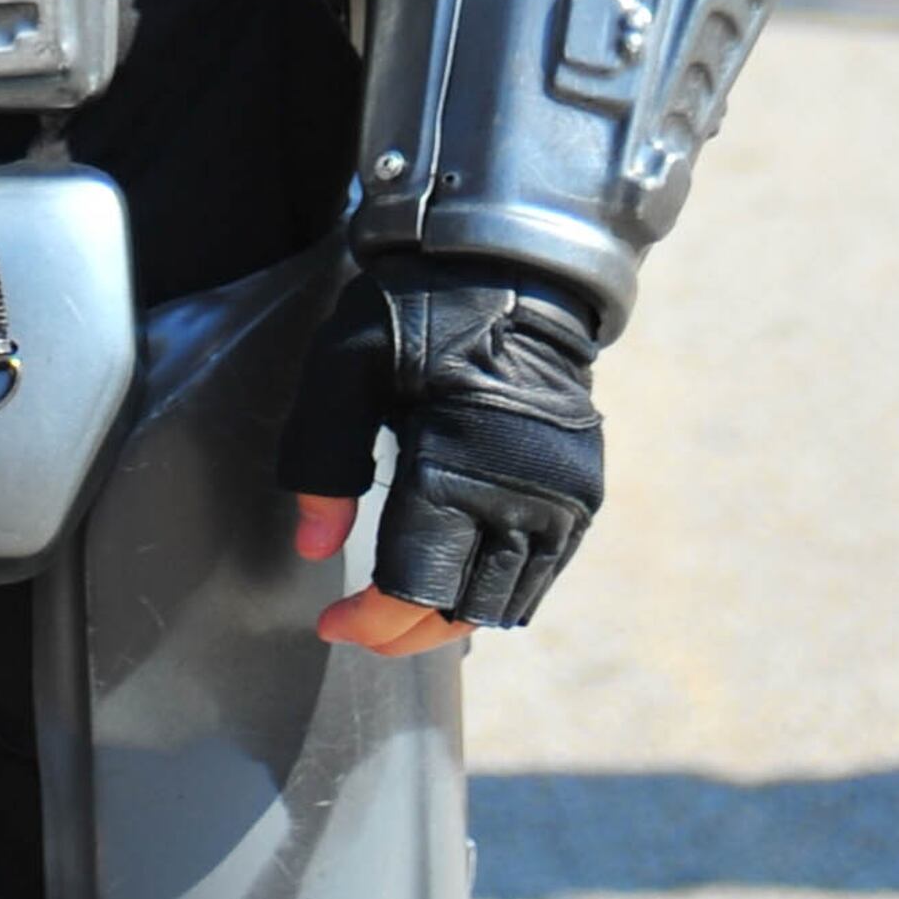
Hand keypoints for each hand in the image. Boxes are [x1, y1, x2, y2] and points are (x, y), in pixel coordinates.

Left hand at [283, 262, 607, 638]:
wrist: (514, 265)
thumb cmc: (419, 308)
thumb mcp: (345, 363)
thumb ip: (323, 458)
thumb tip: (315, 548)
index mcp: (460, 462)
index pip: (417, 584)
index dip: (371, 621)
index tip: (332, 623)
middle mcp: (524, 494)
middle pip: (464, 609)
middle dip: (405, 633)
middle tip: (359, 628)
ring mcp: (563, 499)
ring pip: (507, 605)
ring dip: (450, 622)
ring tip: (400, 613)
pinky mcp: (583, 494)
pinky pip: (541, 575)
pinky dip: (496, 596)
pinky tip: (455, 584)